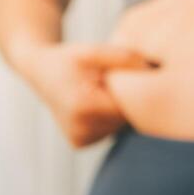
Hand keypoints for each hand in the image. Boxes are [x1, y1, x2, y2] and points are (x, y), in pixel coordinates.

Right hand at [28, 42, 159, 146]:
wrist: (41, 72)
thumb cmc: (70, 59)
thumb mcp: (94, 50)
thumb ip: (124, 58)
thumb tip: (152, 70)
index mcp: (84, 107)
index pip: (129, 106)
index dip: (134, 90)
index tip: (129, 76)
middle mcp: (80, 129)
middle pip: (125, 119)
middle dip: (126, 101)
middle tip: (111, 82)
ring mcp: (79, 140)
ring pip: (118, 127)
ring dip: (117, 110)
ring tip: (101, 92)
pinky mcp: (79, 144)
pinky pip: (108, 132)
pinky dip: (107, 118)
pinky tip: (96, 104)